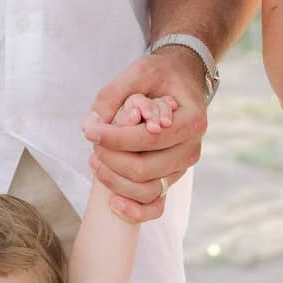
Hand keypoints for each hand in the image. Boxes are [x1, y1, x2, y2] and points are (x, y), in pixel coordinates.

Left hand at [84, 50, 206, 221]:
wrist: (180, 81)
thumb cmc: (161, 75)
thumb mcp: (139, 72)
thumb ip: (113, 94)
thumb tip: (89, 126)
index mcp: (192, 121)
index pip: (148, 139)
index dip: (114, 138)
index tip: (91, 131)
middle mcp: (192, 149)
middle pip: (144, 169)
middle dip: (111, 158)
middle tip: (93, 141)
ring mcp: (182, 167)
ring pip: (147, 190)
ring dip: (114, 180)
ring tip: (94, 161)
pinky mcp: (171, 178)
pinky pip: (156, 206)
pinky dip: (135, 211)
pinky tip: (113, 202)